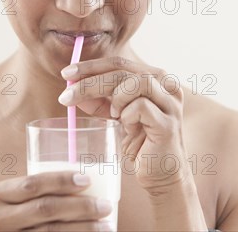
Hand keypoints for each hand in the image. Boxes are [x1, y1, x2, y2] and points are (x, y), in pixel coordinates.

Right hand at [0, 171, 112, 230]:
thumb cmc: (7, 219)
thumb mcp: (9, 201)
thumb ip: (36, 193)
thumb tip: (87, 183)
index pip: (33, 184)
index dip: (61, 181)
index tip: (87, 180)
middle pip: (46, 209)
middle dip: (80, 207)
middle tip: (105, 206)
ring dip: (83, 229)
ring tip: (106, 226)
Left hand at [59, 56, 187, 192]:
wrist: (161, 175)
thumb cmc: (141, 144)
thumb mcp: (117, 116)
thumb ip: (100, 101)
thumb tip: (72, 88)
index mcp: (157, 80)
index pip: (120, 63)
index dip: (92, 66)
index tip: (67, 73)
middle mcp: (168, 87)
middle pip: (123, 70)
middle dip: (90, 82)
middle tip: (66, 96)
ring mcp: (170, 104)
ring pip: (137, 82)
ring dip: (116, 97)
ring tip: (114, 115)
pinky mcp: (168, 124)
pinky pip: (141, 106)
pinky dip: (127, 114)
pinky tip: (128, 126)